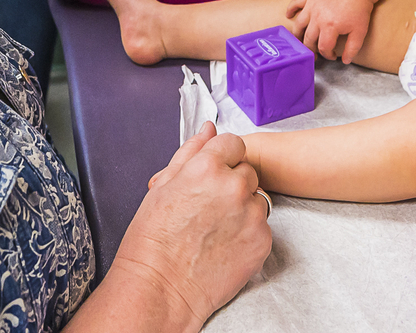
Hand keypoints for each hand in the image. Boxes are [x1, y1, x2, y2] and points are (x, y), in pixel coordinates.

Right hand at [115, 124, 272, 327]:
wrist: (161, 288)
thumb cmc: (153, 240)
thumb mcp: (163, 186)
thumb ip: (190, 152)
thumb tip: (209, 128)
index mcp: (206, 167)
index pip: (233, 144)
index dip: (223, 158)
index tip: (214, 173)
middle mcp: (233, 186)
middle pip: (247, 172)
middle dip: (232, 183)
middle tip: (209, 208)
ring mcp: (251, 215)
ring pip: (256, 199)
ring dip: (242, 208)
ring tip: (215, 229)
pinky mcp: (262, 240)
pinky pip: (262, 226)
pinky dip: (248, 233)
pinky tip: (224, 245)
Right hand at [285, 0, 375, 64]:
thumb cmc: (358, 10)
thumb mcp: (359, 32)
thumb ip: (352, 48)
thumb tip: (345, 61)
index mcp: (330, 27)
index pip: (323, 48)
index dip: (328, 55)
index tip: (333, 56)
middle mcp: (317, 18)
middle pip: (308, 39)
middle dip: (312, 49)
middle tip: (316, 52)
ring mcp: (312, 7)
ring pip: (298, 25)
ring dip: (298, 35)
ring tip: (301, 40)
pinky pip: (295, 3)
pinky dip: (290, 9)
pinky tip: (288, 15)